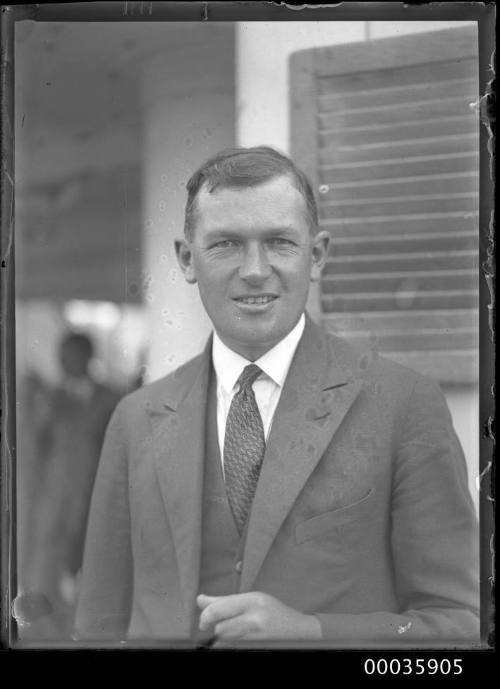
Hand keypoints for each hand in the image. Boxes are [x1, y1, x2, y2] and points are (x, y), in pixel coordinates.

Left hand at [197, 591, 321, 641]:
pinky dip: (231, 643)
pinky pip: (234, 646)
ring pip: (225, 640)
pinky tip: (237, 638)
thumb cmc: (274, 612)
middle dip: (213, 628)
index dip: (205, 616)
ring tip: (231, 631)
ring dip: (222, 637)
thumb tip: (199, 600)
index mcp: (253, 600)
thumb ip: (225, 600)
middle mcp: (255, 618)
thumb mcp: (252, 600)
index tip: (203, 620)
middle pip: (219, 628)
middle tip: (210, 628)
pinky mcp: (256, 647)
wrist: (300, 632)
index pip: (219, 609)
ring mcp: (257, 636)